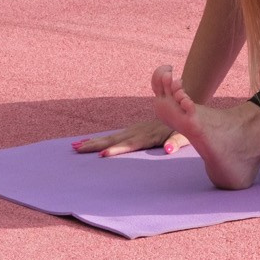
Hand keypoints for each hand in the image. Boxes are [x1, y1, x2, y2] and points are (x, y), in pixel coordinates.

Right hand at [73, 118, 188, 156]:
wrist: (183, 105)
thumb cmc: (185, 125)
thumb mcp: (184, 135)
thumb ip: (176, 142)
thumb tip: (167, 150)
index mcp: (149, 135)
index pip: (131, 144)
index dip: (118, 149)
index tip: (103, 154)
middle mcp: (138, 131)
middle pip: (114, 139)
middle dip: (96, 144)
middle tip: (77, 149)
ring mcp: (135, 129)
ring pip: (111, 136)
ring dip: (94, 141)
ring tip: (75, 147)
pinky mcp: (134, 129)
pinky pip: (115, 135)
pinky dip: (101, 139)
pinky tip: (89, 142)